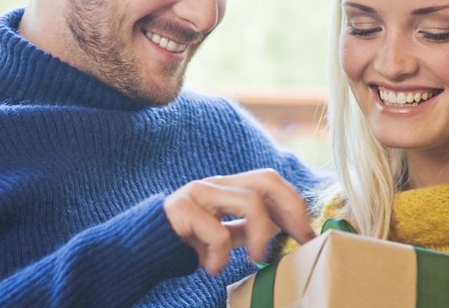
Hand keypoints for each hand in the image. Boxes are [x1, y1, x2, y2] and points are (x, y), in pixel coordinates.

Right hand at [164, 168, 315, 274]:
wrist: (142, 248)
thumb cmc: (187, 242)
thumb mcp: (225, 233)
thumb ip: (249, 228)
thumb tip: (288, 233)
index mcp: (228, 186)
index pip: (271, 181)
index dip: (294, 205)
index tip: (307, 235)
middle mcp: (216, 183)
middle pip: (267, 179)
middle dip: (290, 210)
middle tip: (296, 240)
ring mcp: (198, 192)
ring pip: (249, 202)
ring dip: (261, 237)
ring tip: (254, 260)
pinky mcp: (181, 209)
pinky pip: (217, 232)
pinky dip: (221, 257)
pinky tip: (212, 269)